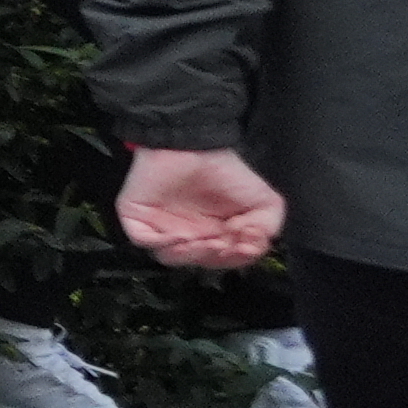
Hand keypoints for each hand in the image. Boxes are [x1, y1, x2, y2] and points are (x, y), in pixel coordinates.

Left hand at [117, 144, 285, 268]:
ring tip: (204, 240)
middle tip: (223, 244)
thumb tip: (254, 244)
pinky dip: (163, 244)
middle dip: (213, 258)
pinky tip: (180, 235)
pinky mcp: (139, 218)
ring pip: (170, 257)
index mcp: (215, 234)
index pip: (224, 260)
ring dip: (190, 255)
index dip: (235, 260)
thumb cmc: (226, 170)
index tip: (244, 247)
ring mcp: (162, 228)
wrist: (194, 146)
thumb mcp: (265, 201)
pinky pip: (144, 241)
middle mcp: (189, 234)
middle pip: (198, 261)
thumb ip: (269, 226)